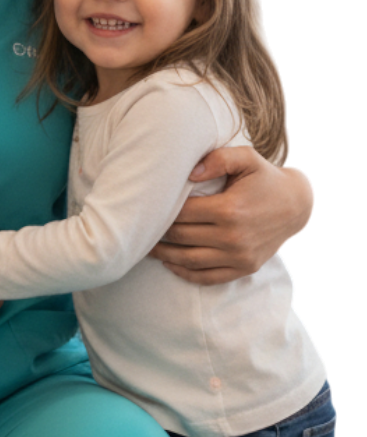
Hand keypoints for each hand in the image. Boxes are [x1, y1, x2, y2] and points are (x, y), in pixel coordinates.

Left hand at [149, 147, 314, 284]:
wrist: (297, 205)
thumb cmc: (265, 179)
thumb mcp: (247, 159)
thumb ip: (218, 159)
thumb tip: (189, 173)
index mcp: (230, 209)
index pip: (182, 214)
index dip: (162, 211)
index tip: (147, 207)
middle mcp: (234, 237)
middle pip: (182, 237)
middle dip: (159, 233)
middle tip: (140, 227)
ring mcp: (239, 256)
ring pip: (190, 260)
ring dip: (164, 256)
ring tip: (147, 248)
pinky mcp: (244, 268)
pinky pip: (208, 277)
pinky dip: (186, 273)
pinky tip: (170, 264)